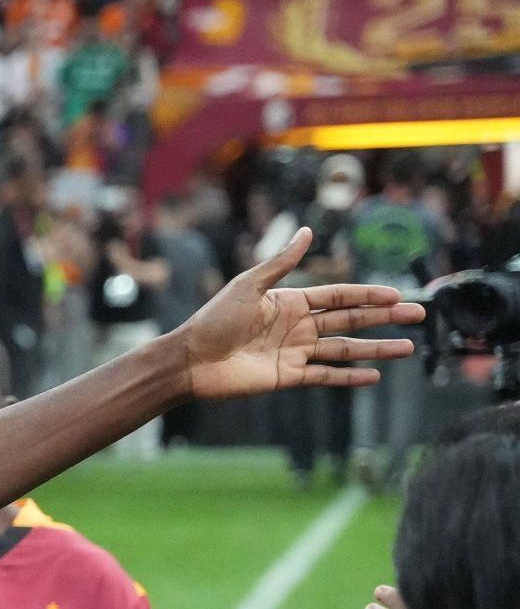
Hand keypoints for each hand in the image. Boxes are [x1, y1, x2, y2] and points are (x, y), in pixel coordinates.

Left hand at [174, 229, 423, 400]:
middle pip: (349, 320)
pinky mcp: (287, 377)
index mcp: (290, 302)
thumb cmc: (213, 319)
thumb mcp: (248, 286)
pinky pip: (324, 376)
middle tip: (417, 314)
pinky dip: (348, 377)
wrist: (190, 360)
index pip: (338, 296)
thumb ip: (281, 263)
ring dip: (376, 349)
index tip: (395, 295)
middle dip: (383, 317)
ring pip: (344, 348)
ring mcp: (294, 353)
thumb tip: (306, 232)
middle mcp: (297, 327)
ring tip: (407, 347)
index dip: (366, 295)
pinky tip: (373, 376)